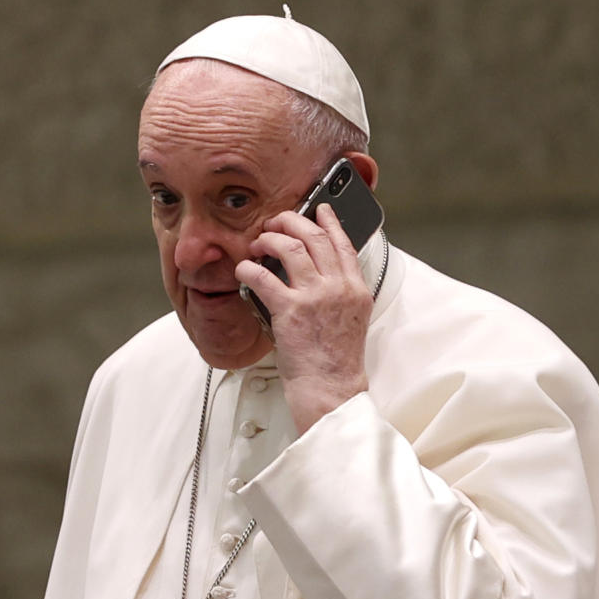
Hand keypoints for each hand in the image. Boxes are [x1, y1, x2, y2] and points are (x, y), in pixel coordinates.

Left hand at [234, 203, 372, 432]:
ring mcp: (315, 296)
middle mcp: (338, 287)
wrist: (331, 389)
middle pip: (314, 236)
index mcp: (356, 289)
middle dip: (291, 221)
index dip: (329, 221)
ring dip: (269, 238)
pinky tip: (243, 270)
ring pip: (289, 246)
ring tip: (257, 243)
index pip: (344, 243)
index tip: (319, 209)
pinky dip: (248, 268)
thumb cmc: (336, 363)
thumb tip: (317, 276)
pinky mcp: (290, 310)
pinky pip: (263, 276)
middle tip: (276, 222)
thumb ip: (339, 295)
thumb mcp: (350, 321)